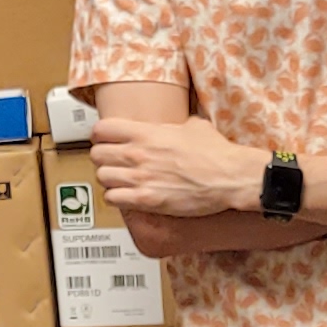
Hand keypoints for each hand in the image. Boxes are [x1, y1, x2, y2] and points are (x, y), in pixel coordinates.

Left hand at [88, 110, 268, 220]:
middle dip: (103, 159)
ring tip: (119, 181)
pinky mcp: (147, 200)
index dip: (101, 136)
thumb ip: (175, 126)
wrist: (229, 177)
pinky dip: (116, 198)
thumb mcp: (194, 126)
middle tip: (112, 162)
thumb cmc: (216, 154)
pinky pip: (113, 199)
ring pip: (102, 177)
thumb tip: (175, 127)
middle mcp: (138, 154)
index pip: (102, 130)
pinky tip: (126, 196)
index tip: (105, 140)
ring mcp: (141, 178)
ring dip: (109, 180)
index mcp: (146, 133)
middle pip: (97, 155)